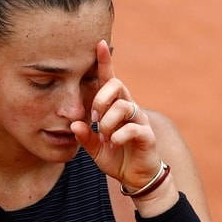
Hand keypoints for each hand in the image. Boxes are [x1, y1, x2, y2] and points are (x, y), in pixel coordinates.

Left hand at [71, 40, 162, 191]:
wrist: (135, 178)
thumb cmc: (116, 157)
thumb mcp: (94, 148)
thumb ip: (84, 136)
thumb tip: (74, 125)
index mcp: (115, 107)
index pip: (110, 79)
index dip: (106, 61)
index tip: (100, 44)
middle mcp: (129, 108)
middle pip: (117, 85)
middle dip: (101, 98)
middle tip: (94, 118)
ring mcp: (140, 120)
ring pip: (124, 106)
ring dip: (108, 121)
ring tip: (104, 136)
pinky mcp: (147, 135)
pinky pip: (133, 127)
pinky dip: (119, 135)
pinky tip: (113, 144)